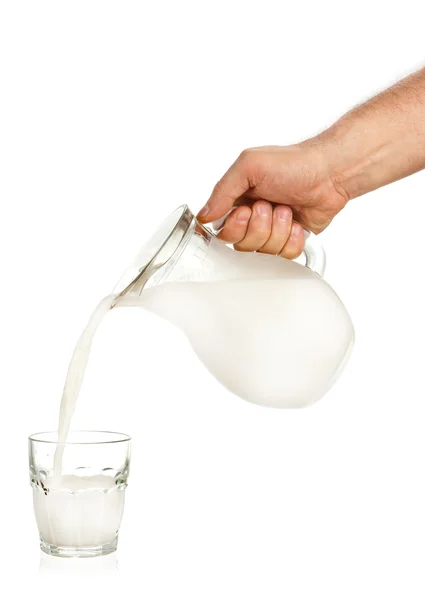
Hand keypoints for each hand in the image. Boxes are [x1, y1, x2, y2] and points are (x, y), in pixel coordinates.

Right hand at [197, 142, 348, 257]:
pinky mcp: (290, 241)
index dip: (235, 226)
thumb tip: (203, 215)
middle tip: (270, 206)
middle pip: (242, 245)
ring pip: (264, 251)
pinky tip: (296, 223)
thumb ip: (223, 190)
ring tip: (287, 209)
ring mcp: (271, 232)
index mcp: (237, 201)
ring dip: (278, 230)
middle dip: (260, 226)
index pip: (222, 231)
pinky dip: (292, 240)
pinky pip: (284, 256)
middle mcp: (252, 218)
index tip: (247, 210)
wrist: (329, 172)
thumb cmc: (293, 163)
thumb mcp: (249, 166)